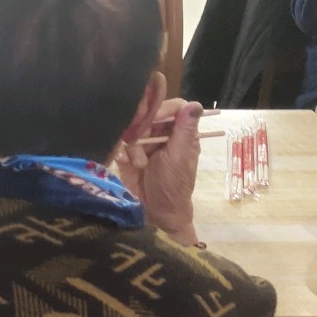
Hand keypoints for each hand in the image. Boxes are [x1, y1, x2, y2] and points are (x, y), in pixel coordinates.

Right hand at [114, 99, 203, 246]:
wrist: (154, 212)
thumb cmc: (173, 186)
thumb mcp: (178, 157)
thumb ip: (184, 130)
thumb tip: (196, 104)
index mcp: (181, 133)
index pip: (173, 107)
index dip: (160, 109)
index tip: (150, 119)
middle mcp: (163, 134)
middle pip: (148, 115)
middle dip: (142, 131)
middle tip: (141, 146)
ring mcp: (145, 143)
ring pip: (132, 128)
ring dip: (134, 147)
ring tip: (140, 165)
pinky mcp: (128, 152)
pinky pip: (120, 142)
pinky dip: (123, 153)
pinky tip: (128, 165)